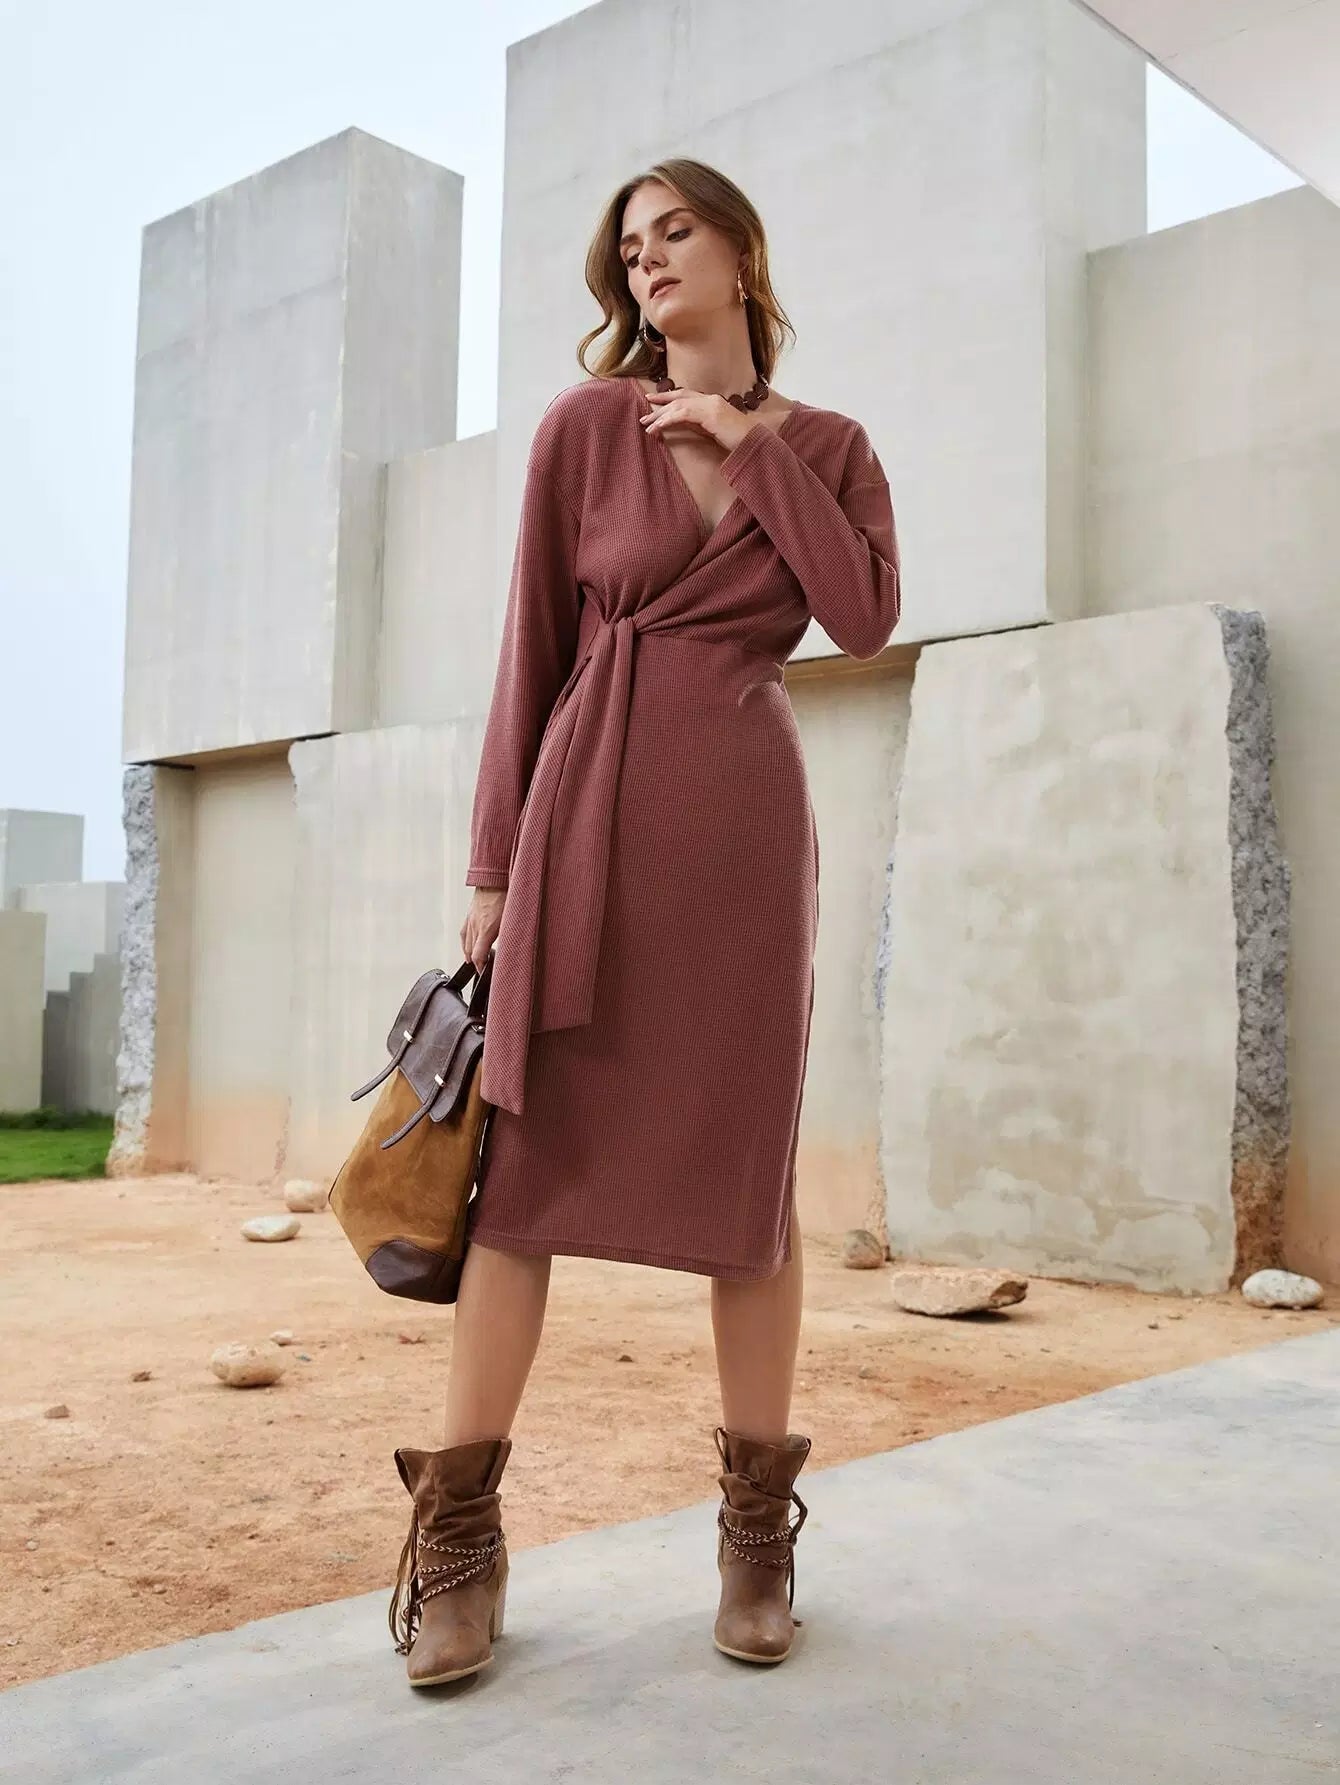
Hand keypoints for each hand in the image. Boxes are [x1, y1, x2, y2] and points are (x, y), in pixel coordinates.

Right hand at [462, 886, 505, 973]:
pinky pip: (463, 932)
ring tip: (474, 961)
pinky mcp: (469, 914)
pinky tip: (467, 945)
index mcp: (486, 930)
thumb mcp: (513, 918)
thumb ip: (510, 935)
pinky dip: (465, 942)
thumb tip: (513, 947)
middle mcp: (476, 926)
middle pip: (470, 951)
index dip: (480, 967)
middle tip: (482, 968)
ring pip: (465, 942)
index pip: (478, 956)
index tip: (483, 973)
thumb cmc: (506, 895)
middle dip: (476, 962)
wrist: (494, 877)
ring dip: (469, 953)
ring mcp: (471, 920)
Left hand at [639, 385, 757, 453]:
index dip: (669, 396)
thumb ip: (697, 424)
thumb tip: (679, 423)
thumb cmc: (737, 440)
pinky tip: (657, 428)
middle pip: (679, 398)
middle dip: (659, 405)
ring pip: (678, 406)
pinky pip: (682, 415)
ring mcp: (710, 405)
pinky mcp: (709, 414)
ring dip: (660, 416)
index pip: (686, 395)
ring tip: (646, 426)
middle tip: (644, 415)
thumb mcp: (712, 430)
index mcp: (712, 402)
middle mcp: (710, 399)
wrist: (754, 442)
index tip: (653, 400)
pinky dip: (667, 421)